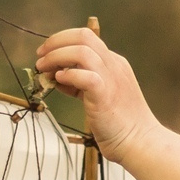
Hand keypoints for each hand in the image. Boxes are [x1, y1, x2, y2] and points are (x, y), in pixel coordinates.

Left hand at [35, 26, 157, 159]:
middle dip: (56, 42)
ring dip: (56, 56)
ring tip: (43, 68)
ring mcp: (111, 78)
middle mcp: (113, 65)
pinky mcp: (105, 94)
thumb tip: (57, 76)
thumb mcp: (97, 96)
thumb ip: (79, 84)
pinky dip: (68, 75)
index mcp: (114, 63)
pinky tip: (59, 81)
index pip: (86, 39)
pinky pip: (85, 75)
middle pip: (83, 36)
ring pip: (82, 51)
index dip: (62, 43)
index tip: (46, 54)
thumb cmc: (119, 124)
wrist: (140, 143)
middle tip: (40, 55)